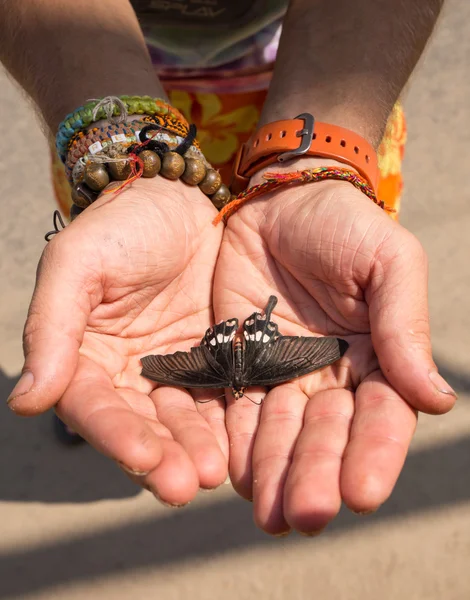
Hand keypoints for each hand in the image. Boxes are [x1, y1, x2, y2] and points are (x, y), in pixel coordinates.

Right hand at [8, 178, 227, 504]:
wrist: (179, 200)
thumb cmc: (121, 226)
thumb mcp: (77, 264)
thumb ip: (50, 328)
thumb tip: (26, 401)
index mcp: (86, 357)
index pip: (94, 406)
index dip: (115, 435)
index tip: (143, 459)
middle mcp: (127, 373)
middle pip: (140, 426)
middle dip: (162, 458)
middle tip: (187, 485)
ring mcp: (172, 369)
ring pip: (181, 421)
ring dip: (195, 450)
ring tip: (216, 473)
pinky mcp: (212, 359)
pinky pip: (218, 397)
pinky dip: (227, 424)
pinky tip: (242, 444)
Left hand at [214, 160, 455, 534]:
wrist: (280, 199)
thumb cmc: (344, 224)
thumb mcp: (388, 262)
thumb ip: (403, 326)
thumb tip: (436, 399)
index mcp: (375, 357)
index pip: (380, 416)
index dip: (374, 454)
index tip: (365, 494)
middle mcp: (330, 375)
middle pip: (326, 435)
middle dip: (317, 475)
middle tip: (305, 516)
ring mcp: (283, 371)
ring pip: (281, 432)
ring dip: (275, 473)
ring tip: (269, 512)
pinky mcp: (239, 361)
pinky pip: (237, 407)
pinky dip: (236, 440)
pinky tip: (233, 473)